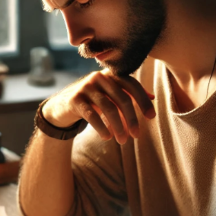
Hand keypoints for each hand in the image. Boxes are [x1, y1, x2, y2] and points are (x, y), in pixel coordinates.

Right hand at [41, 71, 155, 143]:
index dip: (143, 101)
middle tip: (136, 135)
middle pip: (122, 99)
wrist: (63, 105)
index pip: (132, 85)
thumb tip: (152, 97)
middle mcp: (99, 77)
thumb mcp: (110, 95)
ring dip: (118, 127)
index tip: (151, 117)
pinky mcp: (75, 99)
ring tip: (122, 140)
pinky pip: (92, 115)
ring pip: (108, 108)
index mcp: (111, 74)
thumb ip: (129, 94)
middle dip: (132, 119)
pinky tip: (107, 137)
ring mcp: (86, 87)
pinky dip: (102, 128)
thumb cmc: (93, 101)